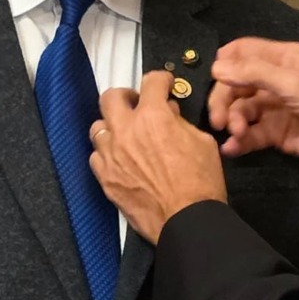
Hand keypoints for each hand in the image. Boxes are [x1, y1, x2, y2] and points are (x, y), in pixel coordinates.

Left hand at [90, 72, 226, 243]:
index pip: (151, 81)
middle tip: (138, 104)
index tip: (164, 84)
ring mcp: (111, 155)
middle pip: (110, 97)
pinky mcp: (105, 177)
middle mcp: (126, 131)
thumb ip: (181, 122)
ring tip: (126, 134)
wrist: (187, 220)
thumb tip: (170, 114)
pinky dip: (107, 152)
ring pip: (98, 126)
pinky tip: (120, 158)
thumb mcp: (202, 142)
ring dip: (113, 125)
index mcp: (154, 116)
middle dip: (126, 96)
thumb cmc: (201, 182)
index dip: (161, 79)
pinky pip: (96, 155)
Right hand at [208, 38, 298, 167]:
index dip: (224, 62)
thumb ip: (253, 73)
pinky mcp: (275, 132)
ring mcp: (274, 106)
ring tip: (235, 133)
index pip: (243, 50)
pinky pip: (250, 133)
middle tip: (218, 120)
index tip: (210, 78)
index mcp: (282, 58)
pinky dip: (239, 140)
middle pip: (236, 83)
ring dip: (233, 121)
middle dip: (224, 99)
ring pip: (241, 109)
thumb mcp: (292, 83)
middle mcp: (275, 78)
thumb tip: (215, 67)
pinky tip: (232, 148)